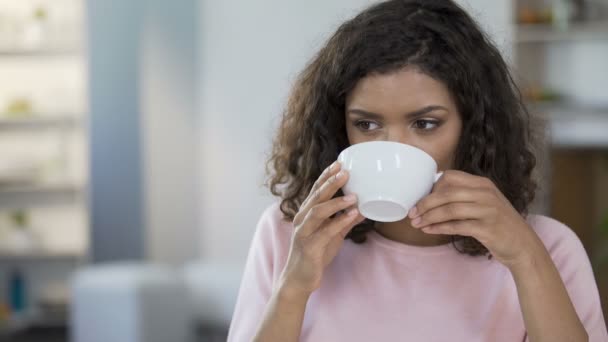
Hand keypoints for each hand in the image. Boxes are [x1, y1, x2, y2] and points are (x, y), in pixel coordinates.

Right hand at [279, 161, 365, 297]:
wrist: (300, 279)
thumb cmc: (315, 254)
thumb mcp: (333, 235)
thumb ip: (345, 221)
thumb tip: (363, 209)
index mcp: (306, 213)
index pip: (316, 190)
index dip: (326, 176)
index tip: (339, 163)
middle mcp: (302, 219)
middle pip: (316, 196)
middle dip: (331, 182)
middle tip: (346, 171)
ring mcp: (304, 232)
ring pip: (318, 211)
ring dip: (336, 202)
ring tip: (353, 196)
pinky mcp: (309, 246)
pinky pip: (325, 231)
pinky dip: (339, 222)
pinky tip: (353, 215)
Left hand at [408, 170, 541, 267]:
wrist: (523, 245)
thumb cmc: (498, 224)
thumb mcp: (484, 203)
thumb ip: (464, 197)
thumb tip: (430, 198)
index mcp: (482, 184)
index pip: (450, 177)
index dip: (432, 187)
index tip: (421, 199)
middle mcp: (485, 194)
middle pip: (446, 193)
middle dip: (425, 204)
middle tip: (412, 213)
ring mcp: (488, 210)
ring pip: (449, 210)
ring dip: (429, 217)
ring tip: (416, 224)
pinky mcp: (487, 228)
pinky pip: (457, 226)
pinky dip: (439, 228)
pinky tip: (429, 230)